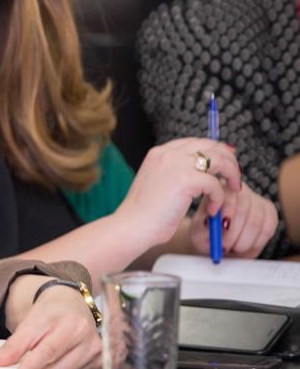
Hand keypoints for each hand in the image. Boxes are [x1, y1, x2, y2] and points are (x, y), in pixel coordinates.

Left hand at [0, 279, 100, 368]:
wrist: (72, 305)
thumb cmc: (51, 312)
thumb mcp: (29, 322)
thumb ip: (11, 345)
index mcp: (69, 322)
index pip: (45, 351)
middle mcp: (87, 337)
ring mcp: (96, 353)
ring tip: (38, 363)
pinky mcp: (100, 366)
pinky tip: (57, 364)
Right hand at [115, 138, 240, 250]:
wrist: (132, 225)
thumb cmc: (145, 213)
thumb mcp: (158, 183)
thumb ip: (176, 172)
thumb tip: (203, 170)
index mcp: (159, 153)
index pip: (196, 142)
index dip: (216, 151)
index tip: (227, 163)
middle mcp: (167, 153)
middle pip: (211, 146)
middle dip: (229, 161)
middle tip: (235, 178)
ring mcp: (176, 164)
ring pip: (219, 160)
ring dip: (231, 174)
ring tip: (232, 190)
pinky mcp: (185, 180)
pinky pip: (215, 184)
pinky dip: (219, 197)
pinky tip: (213, 209)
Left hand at [186, 182, 276, 257]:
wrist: (218, 240)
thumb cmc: (205, 235)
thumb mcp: (198, 233)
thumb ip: (203, 229)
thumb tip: (210, 224)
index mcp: (219, 189)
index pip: (228, 196)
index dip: (227, 213)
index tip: (221, 229)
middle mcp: (240, 190)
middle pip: (243, 209)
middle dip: (233, 232)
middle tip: (225, 246)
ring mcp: (257, 200)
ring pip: (256, 221)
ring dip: (244, 240)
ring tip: (232, 247)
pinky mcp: (270, 213)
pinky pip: (267, 228)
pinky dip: (255, 242)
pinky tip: (244, 246)